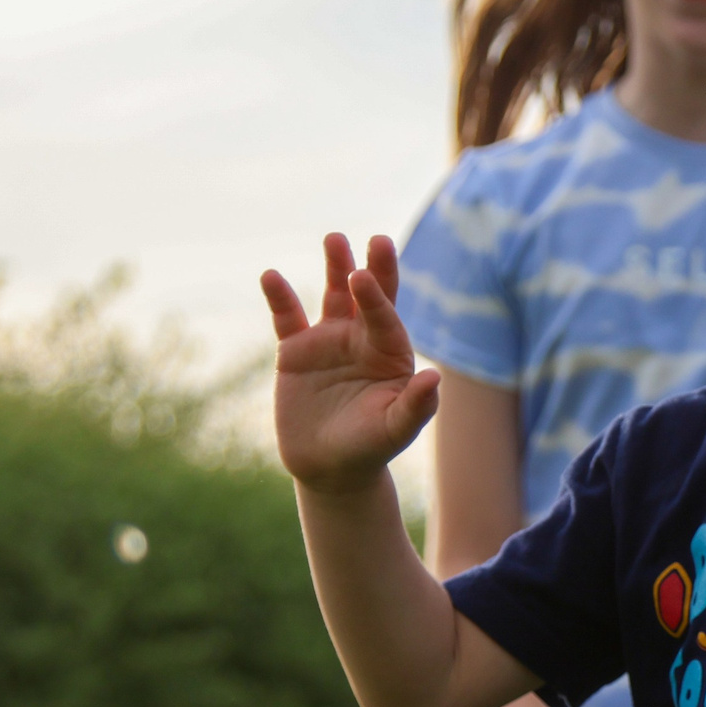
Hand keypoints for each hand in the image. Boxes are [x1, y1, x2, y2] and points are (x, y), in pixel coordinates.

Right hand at [263, 234, 441, 492]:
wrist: (330, 468)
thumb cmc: (370, 448)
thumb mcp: (394, 430)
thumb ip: (416, 406)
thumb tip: (434, 378)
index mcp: (389, 352)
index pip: (384, 318)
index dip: (376, 297)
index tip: (363, 277)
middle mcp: (362, 338)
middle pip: (369, 296)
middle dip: (373, 268)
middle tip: (377, 240)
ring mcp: (329, 341)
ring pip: (332, 295)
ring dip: (335, 266)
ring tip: (336, 238)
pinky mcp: (296, 350)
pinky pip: (287, 318)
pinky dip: (280, 297)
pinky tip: (271, 276)